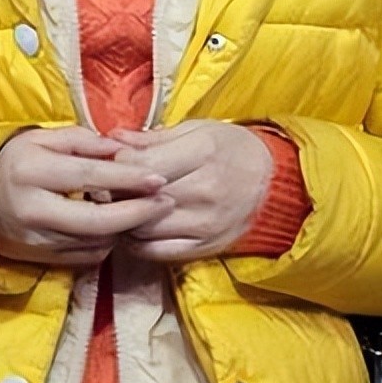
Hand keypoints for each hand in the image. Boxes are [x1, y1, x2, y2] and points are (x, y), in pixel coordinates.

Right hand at [0, 126, 172, 267]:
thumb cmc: (17, 160)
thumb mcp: (43, 139)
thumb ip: (82, 141)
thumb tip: (121, 149)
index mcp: (33, 172)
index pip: (89, 176)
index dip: (127, 178)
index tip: (159, 179)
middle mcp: (34, 209)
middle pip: (97, 220)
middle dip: (137, 213)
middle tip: (167, 203)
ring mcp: (36, 239)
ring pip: (94, 242)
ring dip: (126, 230)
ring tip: (147, 213)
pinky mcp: (40, 258)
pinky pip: (84, 257)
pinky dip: (106, 243)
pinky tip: (117, 228)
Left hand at [111, 119, 273, 261]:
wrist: (274, 183)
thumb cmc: (231, 149)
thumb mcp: (197, 130)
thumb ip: (153, 137)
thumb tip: (113, 139)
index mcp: (202, 152)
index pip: (141, 164)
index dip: (117, 164)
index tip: (112, 161)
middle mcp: (205, 189)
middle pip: (141, 196)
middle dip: (116, 192)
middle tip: (107, 185)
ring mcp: (205, 222)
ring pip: (144, 227)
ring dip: (124, 219)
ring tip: (120, 206)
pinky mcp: (205, 247)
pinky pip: (157, 252)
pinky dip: (138, 243)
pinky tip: (134, 228)